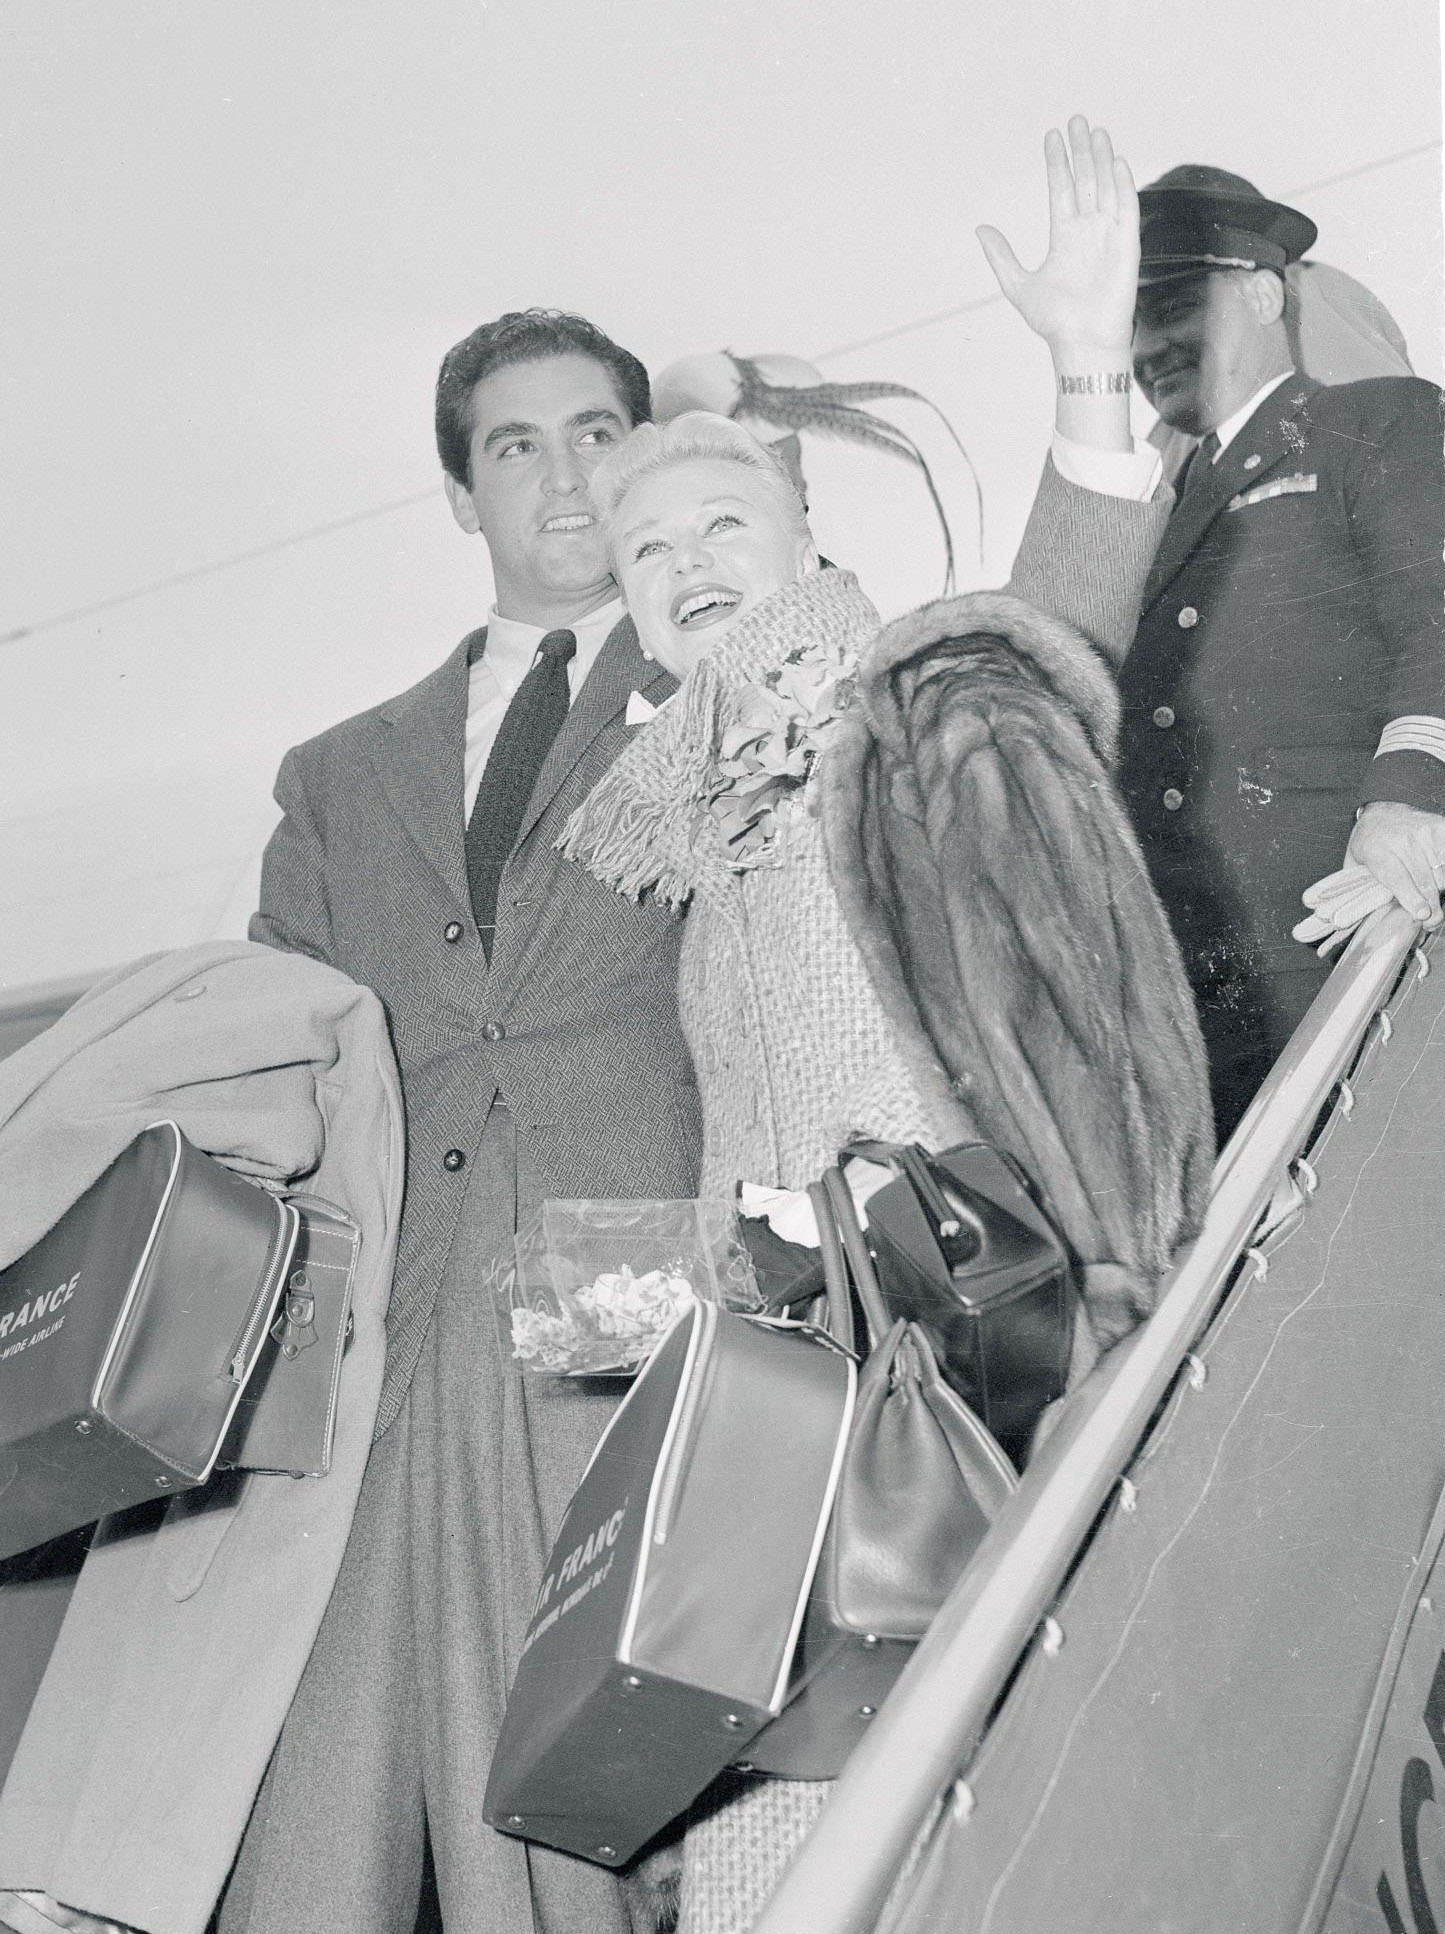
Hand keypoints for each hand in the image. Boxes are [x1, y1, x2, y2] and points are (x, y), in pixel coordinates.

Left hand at [977, 116, 1138, 359]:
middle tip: (1076, 119)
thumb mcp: (1017, 285)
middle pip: (1085, 180)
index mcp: (1064, 237)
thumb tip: (980, 229)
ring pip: (1105, 187)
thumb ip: (1001, 256)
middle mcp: (1088, 231)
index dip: (1057, 163)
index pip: (1061, 189)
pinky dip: (1122, 185)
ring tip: (1095, 131)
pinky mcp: (1127, 245)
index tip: (1052, 136)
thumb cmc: (1054, 322)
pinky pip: (1126, 208)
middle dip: (1080, 150)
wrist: (1081, 343)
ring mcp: (1108, 236)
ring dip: (1101, 159)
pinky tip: (1115, 162)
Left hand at [1346, 801, 1444, 924]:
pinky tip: (1438, 879)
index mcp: (1375, 851)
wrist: (1382, 812)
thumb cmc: (1368, 846)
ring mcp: (1423, 833)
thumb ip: (1361, 889)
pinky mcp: (1439, 828)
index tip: (1422, 914)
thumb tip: (1359, 919)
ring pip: (1441, 874)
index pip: (1397, 878)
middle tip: (1431, 920)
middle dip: (1431, 905)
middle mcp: (1401, 840)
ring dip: (1439, 890)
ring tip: (1432, 897)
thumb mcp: (1355, 866)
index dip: (1411, 898)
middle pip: (1424, 881)